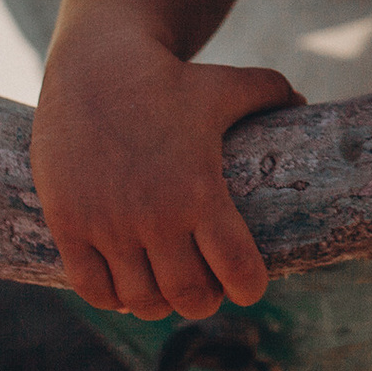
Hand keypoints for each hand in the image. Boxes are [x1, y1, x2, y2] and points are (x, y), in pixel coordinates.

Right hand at [30, 26, 300, 321]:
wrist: (94, 67)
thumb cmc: (167, 80)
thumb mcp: (225, 84)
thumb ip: (269, 93)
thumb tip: (302, 105)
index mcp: (200, 191)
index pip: (237, 269)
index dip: (249, 286)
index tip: (247, 285)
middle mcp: (155, 216)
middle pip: (189, 297)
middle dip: (204, 301)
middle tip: (206, 288)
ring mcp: (108, 223)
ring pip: (141, 300)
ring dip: (159, 303)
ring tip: (165, 288)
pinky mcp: (69, 224)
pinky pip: (93, 287)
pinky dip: (112, 297)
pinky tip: (123, 285)